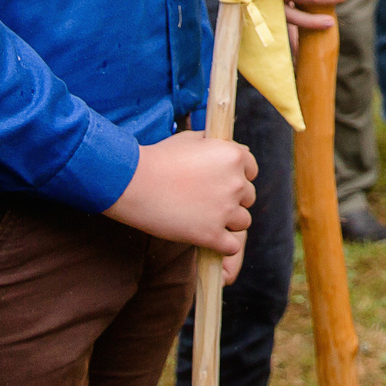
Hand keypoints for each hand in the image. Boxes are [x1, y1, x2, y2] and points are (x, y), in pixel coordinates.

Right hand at [103, 130, 254, 263]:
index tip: (222, 182)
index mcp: (234, 156)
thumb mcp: (190, 139)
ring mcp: (224, 211)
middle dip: (232, 199)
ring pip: (243, 222)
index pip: (252, 170)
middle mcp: (235, 183)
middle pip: (248, 197)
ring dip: (229, 222)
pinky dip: (223, 245)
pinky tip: (210, 239)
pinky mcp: (211, 235)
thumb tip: (224, 147)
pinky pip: (231, 246)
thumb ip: (214, 144)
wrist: (133, 183)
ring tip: (206, 219)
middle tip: (208, 201)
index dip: (237, 176)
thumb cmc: (158, 158)